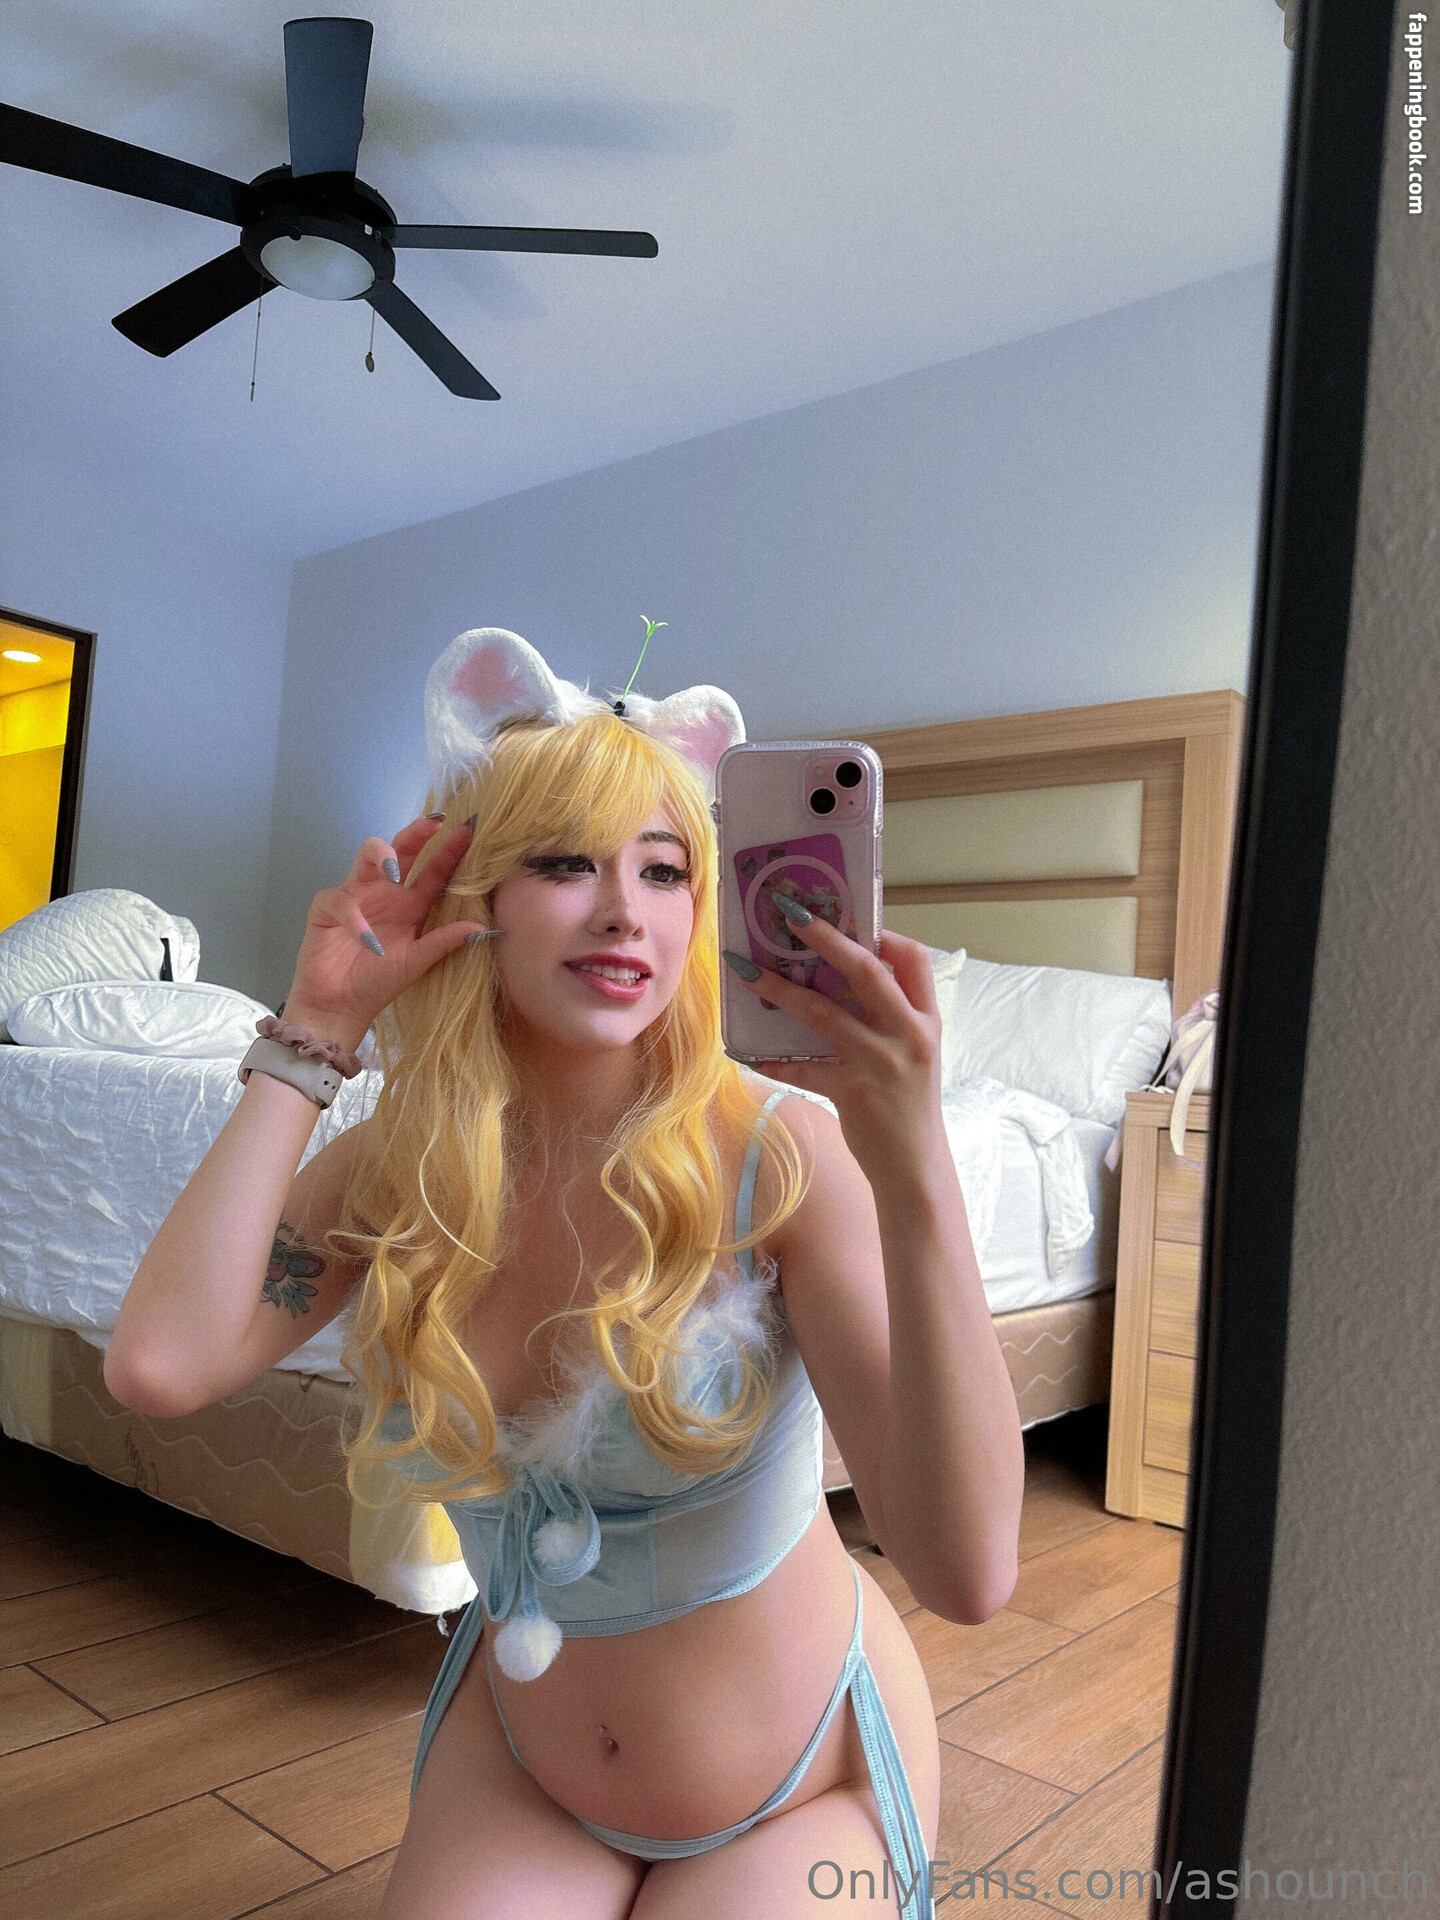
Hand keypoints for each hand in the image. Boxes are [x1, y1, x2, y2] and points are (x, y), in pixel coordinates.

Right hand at [282, 815, 488, 1048]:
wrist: (340, 1008)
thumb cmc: (379, 983)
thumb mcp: (417, 962)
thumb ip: (444, 942)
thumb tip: (483, 929)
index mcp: (411, 903)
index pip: (433, 870)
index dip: (450, 850)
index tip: (470, 830)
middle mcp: (385, 893)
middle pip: (401, 850)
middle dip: (416, 834)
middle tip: (435, 824)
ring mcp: (356, 896)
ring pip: (366, 857)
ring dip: (381, 858)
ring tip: (396, 872)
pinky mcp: (327, 909)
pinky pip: (341, 901)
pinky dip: (355, 919)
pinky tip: (368, 940)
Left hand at [728, 915, 947, 1185]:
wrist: (916, 1169)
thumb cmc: (908, 1106)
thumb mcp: (916, 1054)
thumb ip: (892, 1018)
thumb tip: (840, 981)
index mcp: (926, 1020)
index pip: (914, 959)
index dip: (882, 933)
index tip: (849, 919)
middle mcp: (909, 1034)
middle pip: (867, 970)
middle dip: (826, 938)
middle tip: (789, 914)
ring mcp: (881, 1062)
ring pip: (824, 1012)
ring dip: (780, 989)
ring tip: (745, 971)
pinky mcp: (854, 1091)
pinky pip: (801, 1067)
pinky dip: (770, 1060)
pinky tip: (744, 1052)